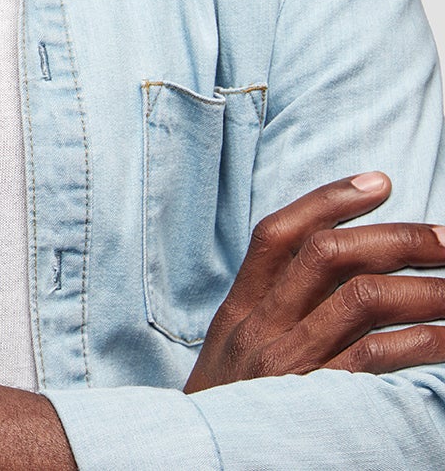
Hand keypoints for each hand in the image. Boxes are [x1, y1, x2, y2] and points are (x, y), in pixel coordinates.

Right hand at [186, 171, 444, 390]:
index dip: (328, 199)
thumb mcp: (238, 354)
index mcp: (240, 312)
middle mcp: (260, 328)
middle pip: (328, 255)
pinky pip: (377, 356)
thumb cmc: (233, 411)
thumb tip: (347, 276)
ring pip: (361, 298)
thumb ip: (276, 314)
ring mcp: (288, 363)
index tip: (380, 181)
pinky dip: (423, 340)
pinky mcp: (316, 400)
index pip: (278, 235)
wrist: (200, 466)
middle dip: (396, 237)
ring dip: (426, 288)